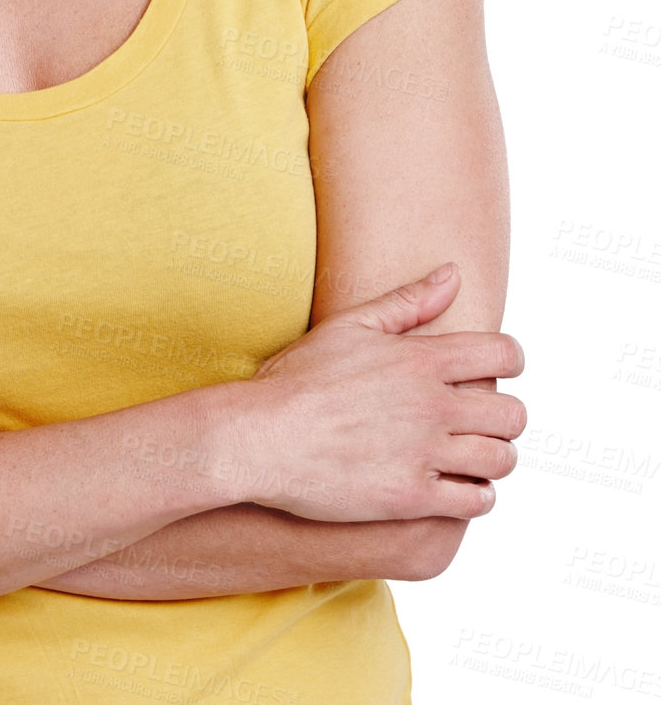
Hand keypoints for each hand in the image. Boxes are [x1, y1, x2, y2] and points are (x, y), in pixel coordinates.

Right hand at [225, 263, 524, 523]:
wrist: (261, 438)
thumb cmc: (298, 380)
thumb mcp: (351, 326)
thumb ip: (408, 302)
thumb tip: (453, 275)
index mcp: (421, 359)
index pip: (504, 354)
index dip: (510, 362)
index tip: (495, 372)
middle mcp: (432, 404)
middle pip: (513, 413)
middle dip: (505, 417)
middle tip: (481, 421)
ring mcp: (424, 453)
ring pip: (501, 459)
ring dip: (494, 457)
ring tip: (470, 456)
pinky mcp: (412, 497)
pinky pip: (476, 501)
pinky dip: (476, 495)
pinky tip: (455, 486)